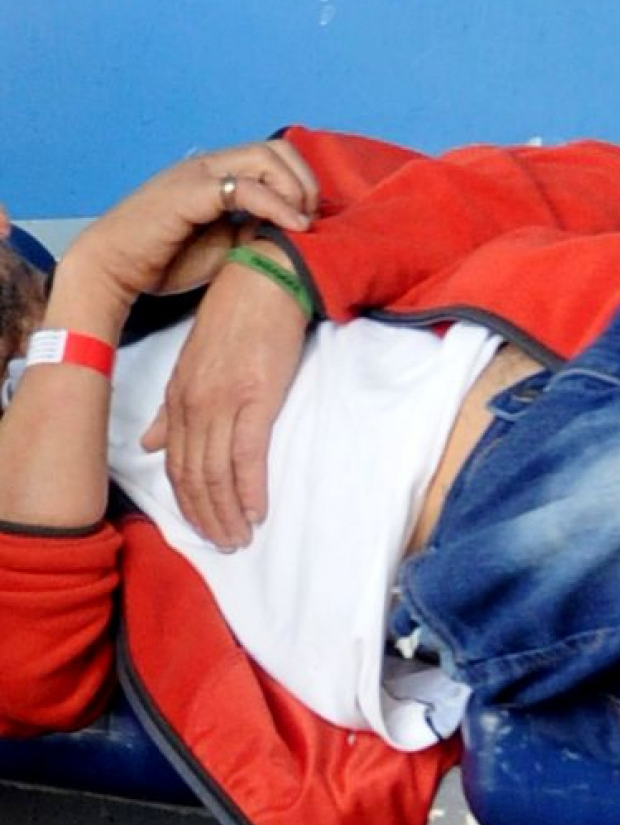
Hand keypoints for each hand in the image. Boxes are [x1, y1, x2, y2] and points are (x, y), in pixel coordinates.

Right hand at [68, 140, 317, 307]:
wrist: (115, 268)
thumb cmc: (164, 259)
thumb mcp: (225, 246)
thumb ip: (254, 231)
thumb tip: (290, 233)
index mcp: (216, 174)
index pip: (272, 157)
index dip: (301, 184)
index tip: (311, 220)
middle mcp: (208, 165)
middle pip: (276, 149)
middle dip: (306, 182)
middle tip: (312, 220)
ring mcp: (197, 174)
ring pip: (265, 157)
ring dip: (295, 189)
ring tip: (302, 224)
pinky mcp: (189, 192)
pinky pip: (244, 187)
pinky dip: (276, 204)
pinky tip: (292, 227)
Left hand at [139, 234, 312, 547]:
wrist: (265, 281)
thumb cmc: (237, 317)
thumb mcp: (194, 363)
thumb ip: (171, 408)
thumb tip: (149, 443)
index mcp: (179, 396)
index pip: (174, 463)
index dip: (186, 502)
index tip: (202, 527)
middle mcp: (194, 404)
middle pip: (193, 475)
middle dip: (207, 515)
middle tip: (225, 544)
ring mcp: (223, 402)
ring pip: (216, 472)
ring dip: (228, 512)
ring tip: (240, 537)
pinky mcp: (255, 399)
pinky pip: (247, 456)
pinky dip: (250, 489)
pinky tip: (258, 512)